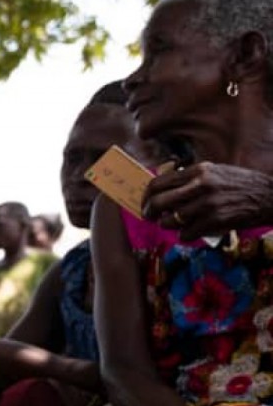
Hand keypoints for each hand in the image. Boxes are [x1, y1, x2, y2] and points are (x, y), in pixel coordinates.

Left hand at [142, 163, 272, 239]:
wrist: (270, 197)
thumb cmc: (241, 185)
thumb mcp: (216, 172)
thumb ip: (190, 179)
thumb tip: (161, 189)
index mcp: (199, 170)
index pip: (158, 183)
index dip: (146, 196)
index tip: (145, 204)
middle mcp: (201, 185)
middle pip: (157, 202)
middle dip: (149, 213)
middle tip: (151, 218)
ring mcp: (208, 204)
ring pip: (170, 221)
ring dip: (169, 225)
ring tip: (178, 223)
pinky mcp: (215, 221)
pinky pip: (185, 234)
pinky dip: (186, 235)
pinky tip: (194, 230)